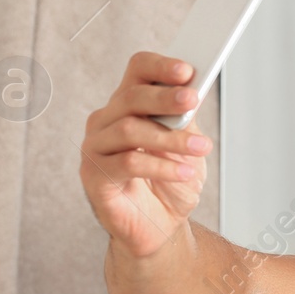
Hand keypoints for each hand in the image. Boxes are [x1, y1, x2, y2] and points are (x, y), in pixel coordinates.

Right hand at [80, 52, 213, 257]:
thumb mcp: (186, 146)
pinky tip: (183, 171)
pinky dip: (161, 166)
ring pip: (129, 129)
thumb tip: (192, 92)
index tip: (187, 70)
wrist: (159, 227)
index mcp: (129, 105)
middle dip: (165, 97)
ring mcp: (96, 147)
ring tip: (200, 147)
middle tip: (193, 100)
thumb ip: (184, 120)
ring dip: (170, 137)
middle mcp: (106, 121)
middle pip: (131, 96)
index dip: (160, 66)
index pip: (138, 71)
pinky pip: (127, 163)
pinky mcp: (94, 176)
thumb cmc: (170, 183)